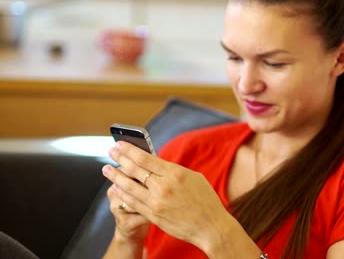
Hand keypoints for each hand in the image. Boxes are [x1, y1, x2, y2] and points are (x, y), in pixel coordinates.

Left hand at [102, 141, 232, 253]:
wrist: (210, 226)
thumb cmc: (206, 200)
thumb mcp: (193, 178)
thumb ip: (173, 171)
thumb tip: (157, 164)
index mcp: (175, 173)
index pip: (146, 158)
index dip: (130, 150)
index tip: (120, 144)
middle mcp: (164, 186)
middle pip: (135, 169)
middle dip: (120, 159)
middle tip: (110, 151)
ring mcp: (157, 202)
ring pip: (130, 186)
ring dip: (116, 176)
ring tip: (107, 169)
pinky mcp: (154, 215)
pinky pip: (133, 202)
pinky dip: (122, 194)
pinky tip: (115, 188)